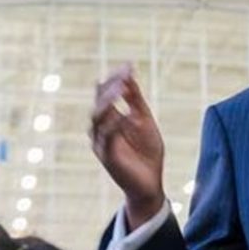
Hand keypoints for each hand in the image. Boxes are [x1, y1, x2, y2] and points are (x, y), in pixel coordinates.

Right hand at [90, 65, 165, 227]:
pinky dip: (112, 125)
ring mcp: (102, 143)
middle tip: (122, 76)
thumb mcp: (145, 121)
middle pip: (99, 103)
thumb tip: (129, 76)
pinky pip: (106, 138)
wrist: (151, 183)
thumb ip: (136, 101)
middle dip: (110, 88)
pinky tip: (122, 115)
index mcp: (111, 119)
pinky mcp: (107, 157)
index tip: (128, 65)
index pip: (107, 94)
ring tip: (120, 89)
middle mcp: (102, 129)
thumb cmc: (147, 153)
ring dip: (108, 102)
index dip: (115, 79)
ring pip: (98, 119)